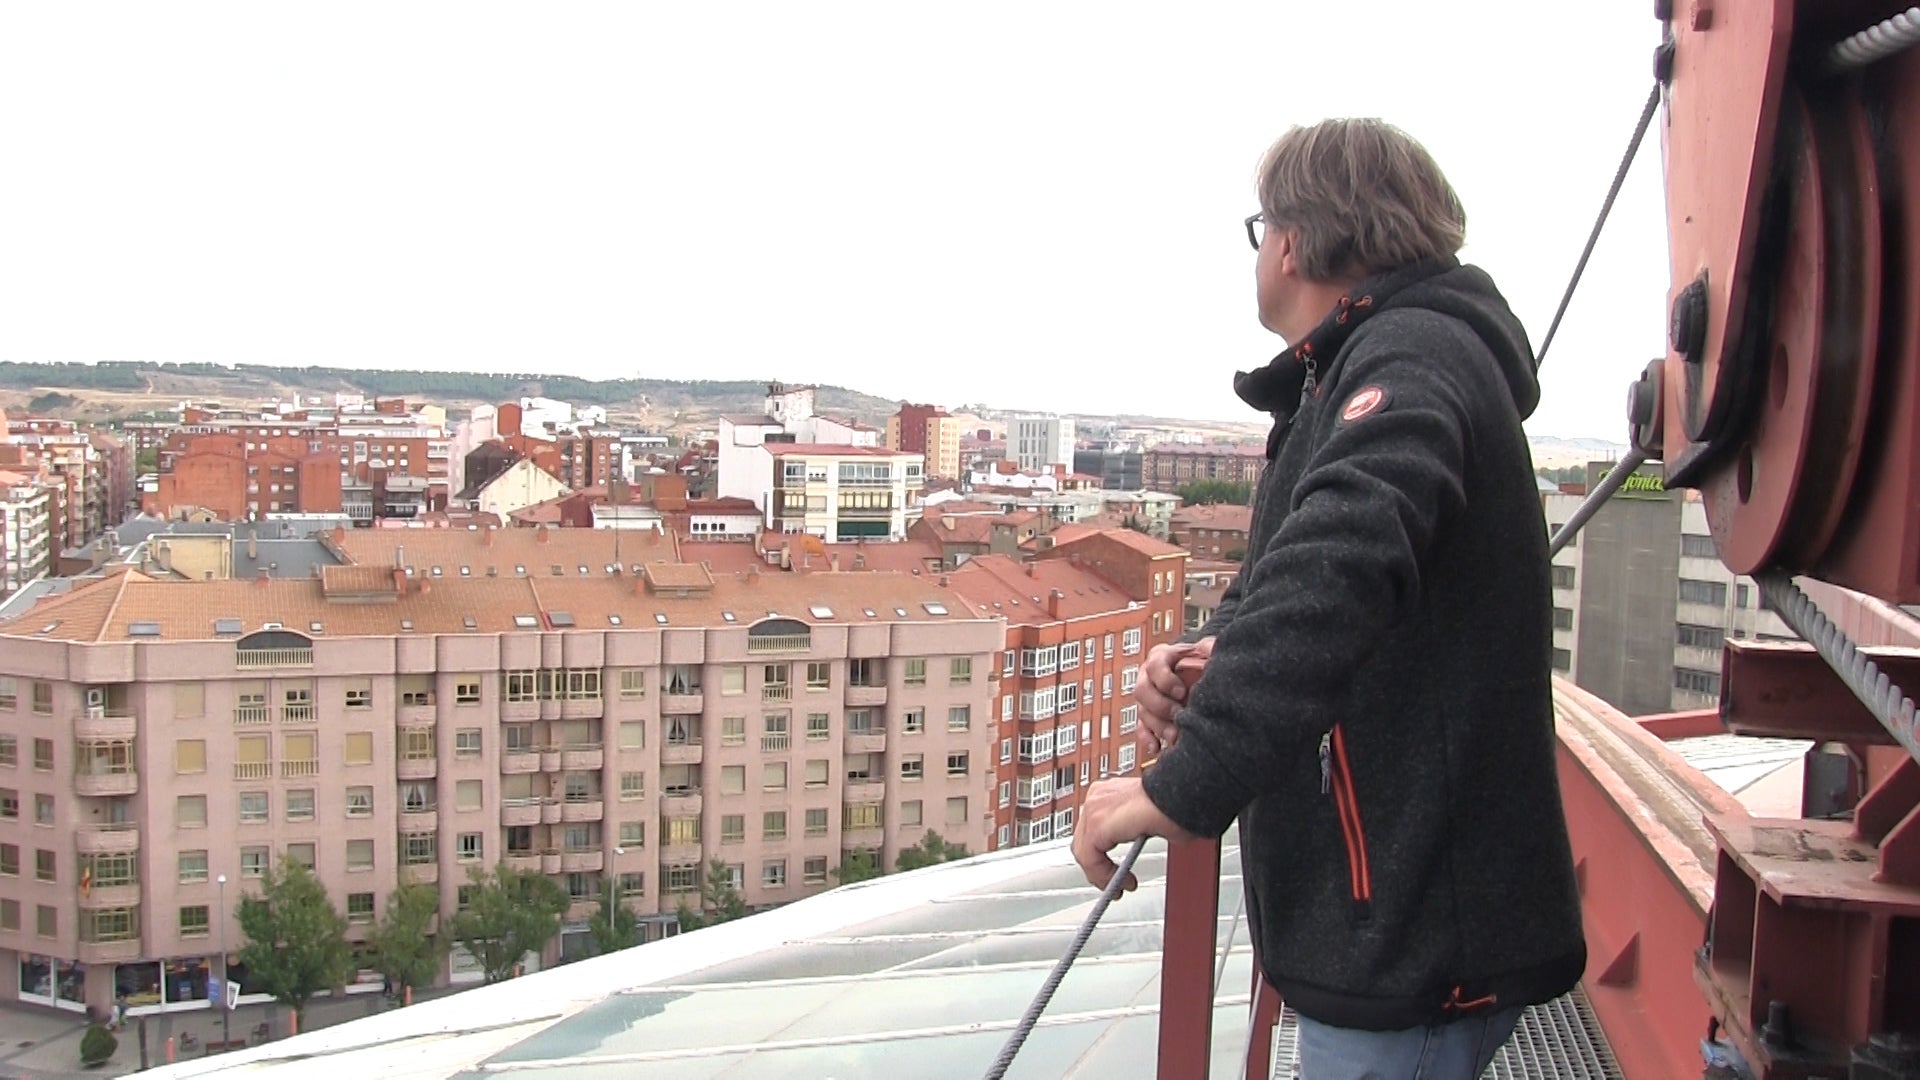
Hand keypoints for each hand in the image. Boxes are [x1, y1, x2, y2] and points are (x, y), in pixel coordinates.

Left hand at [1073, 777, 1194, 891]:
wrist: (1183, 795)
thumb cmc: (1175, 803)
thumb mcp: (1146, 820)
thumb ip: (1132, 832)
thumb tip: (1132, 853)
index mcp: (1107, 792)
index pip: (1091, 828)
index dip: (1099, 854)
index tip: (1113, 870)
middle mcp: (1097, 796)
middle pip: (1083, 840)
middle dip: (1097, 866)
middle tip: (1114, 881)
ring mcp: (1095, 808)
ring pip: (1083, 852)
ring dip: (1100, 874)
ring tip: (1119, 887)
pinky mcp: (1098, 824)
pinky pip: (1090, 859)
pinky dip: (1103, 875)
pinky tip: (1120, 883)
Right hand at [1137, 637, 1212, 756]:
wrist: (1200, 674)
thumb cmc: (1202, 661)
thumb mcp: (1207, 651)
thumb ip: (1209, 647)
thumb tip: (1207, 648)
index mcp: (1161, 658)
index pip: (1154, 665)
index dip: (1165, 679)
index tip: (1182, 691)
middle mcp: (1148, 677)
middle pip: (1142, 691)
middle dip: (1160, 705)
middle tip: (1178, 714)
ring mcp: (1147, 698)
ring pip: (1143, 712)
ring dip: (1157, 725)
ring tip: (1175, 736)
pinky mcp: (1148, 716)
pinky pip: (1141, 728)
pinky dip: (1147, 738)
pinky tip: (1156, 748)